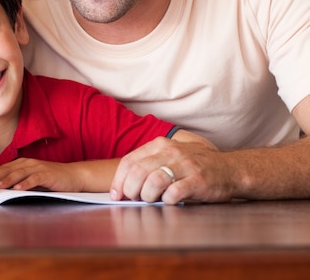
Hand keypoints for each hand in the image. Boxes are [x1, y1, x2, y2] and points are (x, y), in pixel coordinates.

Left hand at [0, 158, 84, 191]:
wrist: (73, 175)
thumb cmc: (50, 180)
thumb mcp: (30, 181)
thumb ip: (16, 184)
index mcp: (20, 164)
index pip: (0, 169)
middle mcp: (27, 163)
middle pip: (6, 170)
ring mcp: (37, 167)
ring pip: (18, 173)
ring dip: (6, 181)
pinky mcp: (47, 174)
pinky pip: (34, 178)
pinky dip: (25, 184)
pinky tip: (18, 190)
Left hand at [110, 136, 230, 203]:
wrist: (230, 168)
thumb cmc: (194, 166)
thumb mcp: (170, 157)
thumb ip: (150, 165)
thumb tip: (124, 186)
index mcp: (159, 144)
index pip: (129, 160)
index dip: (119, 180)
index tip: (116, 194)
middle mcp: (170, 152)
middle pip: (138, 171)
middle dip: (130, 190)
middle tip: (133, 200)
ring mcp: (185, 165)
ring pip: (153, 181)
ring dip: (147, 196)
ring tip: (151, 201)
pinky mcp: (198, 180)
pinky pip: (174, 192)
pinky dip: (167, 200)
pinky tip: (169, 201)